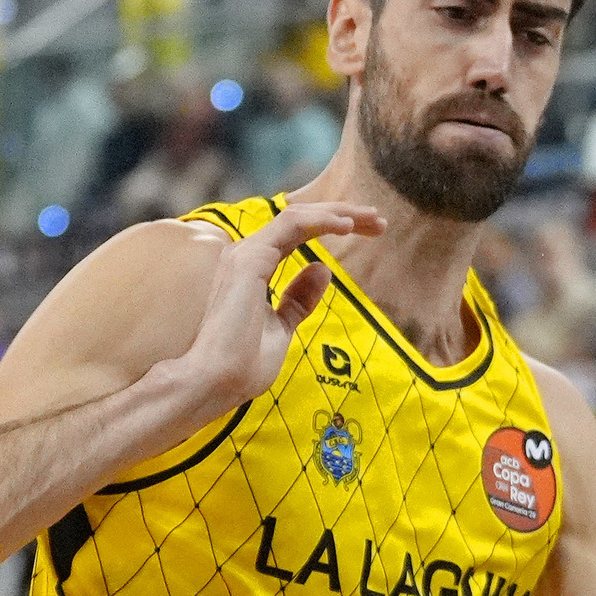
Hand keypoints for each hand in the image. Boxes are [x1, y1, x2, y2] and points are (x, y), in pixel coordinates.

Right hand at [146, 199, 387, 432]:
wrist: (215, 382)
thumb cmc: (243, 364)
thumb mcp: (282, 328)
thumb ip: (298, 299)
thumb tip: (322, 270)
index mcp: (252, 268)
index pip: (297, 235)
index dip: (333, 227)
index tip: (369, 231)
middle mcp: (247, 254)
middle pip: (301, 219)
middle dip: (342, 214)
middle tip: (379, 219)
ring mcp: (246, 253)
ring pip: (298, 215)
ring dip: (338, 212)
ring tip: (372, 218)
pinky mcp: (250, 259)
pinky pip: (292, 225)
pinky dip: (322, 220)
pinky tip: (349, 226)